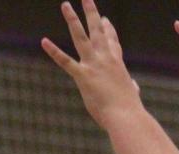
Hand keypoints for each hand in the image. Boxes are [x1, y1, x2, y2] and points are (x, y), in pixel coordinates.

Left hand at [41, 0, 142, 129]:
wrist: (127, 118)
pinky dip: (54, 51)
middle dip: (92, 13)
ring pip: (82, 37)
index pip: (113, 43)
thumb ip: (131, 87)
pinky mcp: (83, 76)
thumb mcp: (132, 95)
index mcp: (118, 65)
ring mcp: (94, 66)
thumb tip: (134, 86)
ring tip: (66, 5)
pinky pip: (66, 62)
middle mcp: (106, 60)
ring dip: (73, 20)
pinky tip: (44, 41)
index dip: (109, 30)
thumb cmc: (130, 110)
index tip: (106, 19)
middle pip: (98, 31)